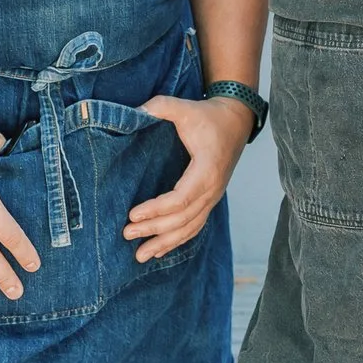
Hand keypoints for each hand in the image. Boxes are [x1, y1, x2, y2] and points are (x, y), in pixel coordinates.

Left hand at [124, 95, 250, 261]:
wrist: (236, 120)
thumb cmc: (209, 115)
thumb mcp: (185, 107)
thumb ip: (161, 106)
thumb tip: (134, 111)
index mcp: (207, 170)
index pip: (181, 199)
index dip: (157, 209)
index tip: (133, 214)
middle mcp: (213, 189)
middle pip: (183, 219)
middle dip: (154, 230)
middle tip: (126, 234)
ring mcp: (213, 197)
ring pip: (189, 228)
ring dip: (165, 243)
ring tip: (140, 256)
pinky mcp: (210, 199)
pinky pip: (194, 225)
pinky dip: (178, 240)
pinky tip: (160, 250)